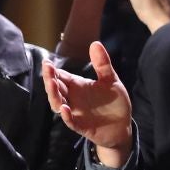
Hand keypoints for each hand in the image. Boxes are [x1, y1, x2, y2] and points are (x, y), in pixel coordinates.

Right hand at [42, 42, 132, 165]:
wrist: (122, 126)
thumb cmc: (114, 102)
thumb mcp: (111, 80)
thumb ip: (103, 64)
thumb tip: (95, 43)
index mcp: (78, 86)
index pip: (61, 76)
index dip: (52, 71)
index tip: (47, 62)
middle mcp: (73, 98)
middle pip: (56, 88)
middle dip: (50, 80)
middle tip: (48, 70)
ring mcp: (75, 112)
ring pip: (58, 104)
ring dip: (54, 95)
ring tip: (52, 84)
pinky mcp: (81, 126)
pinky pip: (70, 121)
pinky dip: (67, 116)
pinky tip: (65, 109)